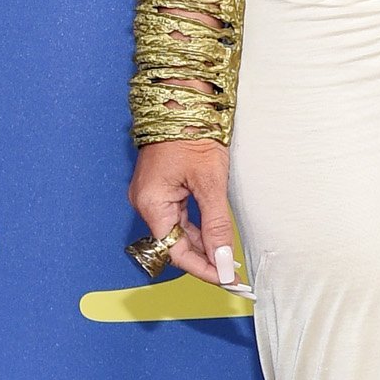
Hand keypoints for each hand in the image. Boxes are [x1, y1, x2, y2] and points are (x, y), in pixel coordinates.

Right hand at [130, 140, 243, 289]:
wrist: (182, 99)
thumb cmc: (192, 134)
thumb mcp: (210, 183)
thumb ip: (216, 225)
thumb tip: (221, 259)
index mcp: (152, 203)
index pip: (175, 251)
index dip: (202, 268)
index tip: (226, 280)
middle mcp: (146, 202)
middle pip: (175, 244)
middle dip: (204, 259)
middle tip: (233, 274)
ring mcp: (152, 195)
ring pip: (178, 231)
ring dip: (203, 245)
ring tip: (228, 259)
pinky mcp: (161, 188)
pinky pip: (178, 216)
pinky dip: (197, 228)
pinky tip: (215, 239)